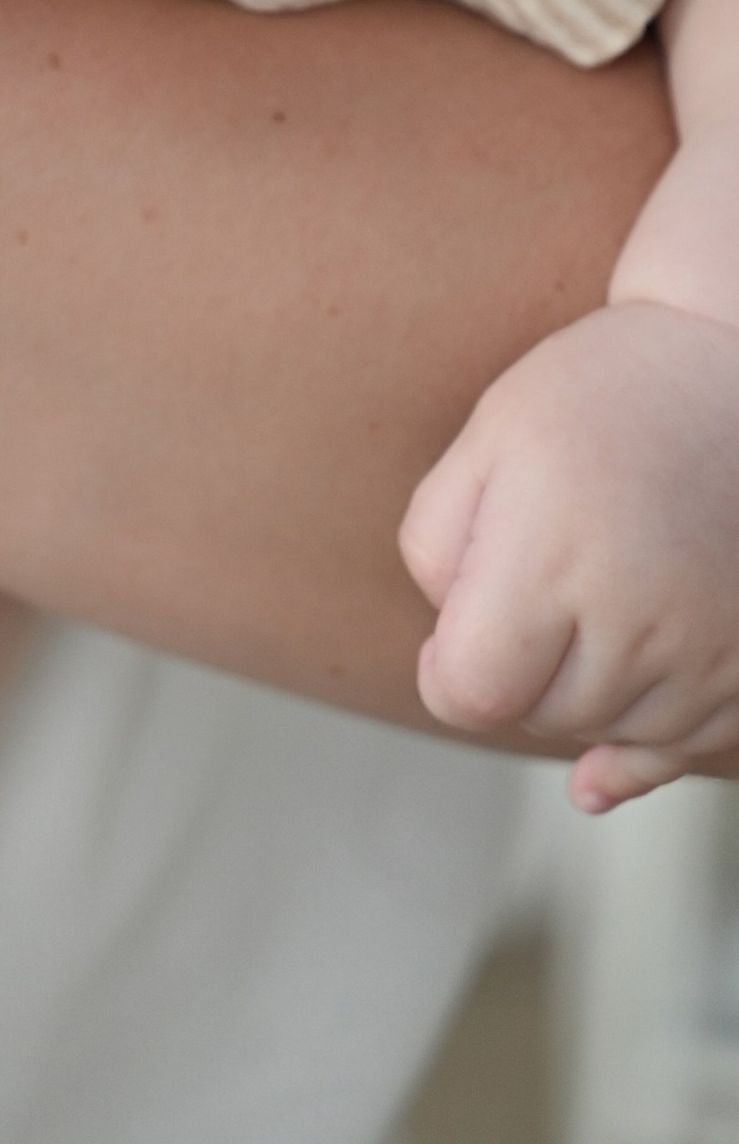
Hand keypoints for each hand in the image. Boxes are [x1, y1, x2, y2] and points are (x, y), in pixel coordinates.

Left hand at [401, 300, 738, 805]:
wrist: (738, 368)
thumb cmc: (603, 394)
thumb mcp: (488, 437)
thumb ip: (436, 545)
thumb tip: (450, 658)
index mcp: (553, 559)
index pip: (471, 692)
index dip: (447, 671)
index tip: (455, 632)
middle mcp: (639, 620)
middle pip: (537, 718)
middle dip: (517, 672)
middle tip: (538, 590)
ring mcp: (709, 655)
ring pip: (609, 733)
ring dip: (584, 693)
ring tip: (600, 596)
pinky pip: (682, 750)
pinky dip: (644, 745)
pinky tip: (601, 776)